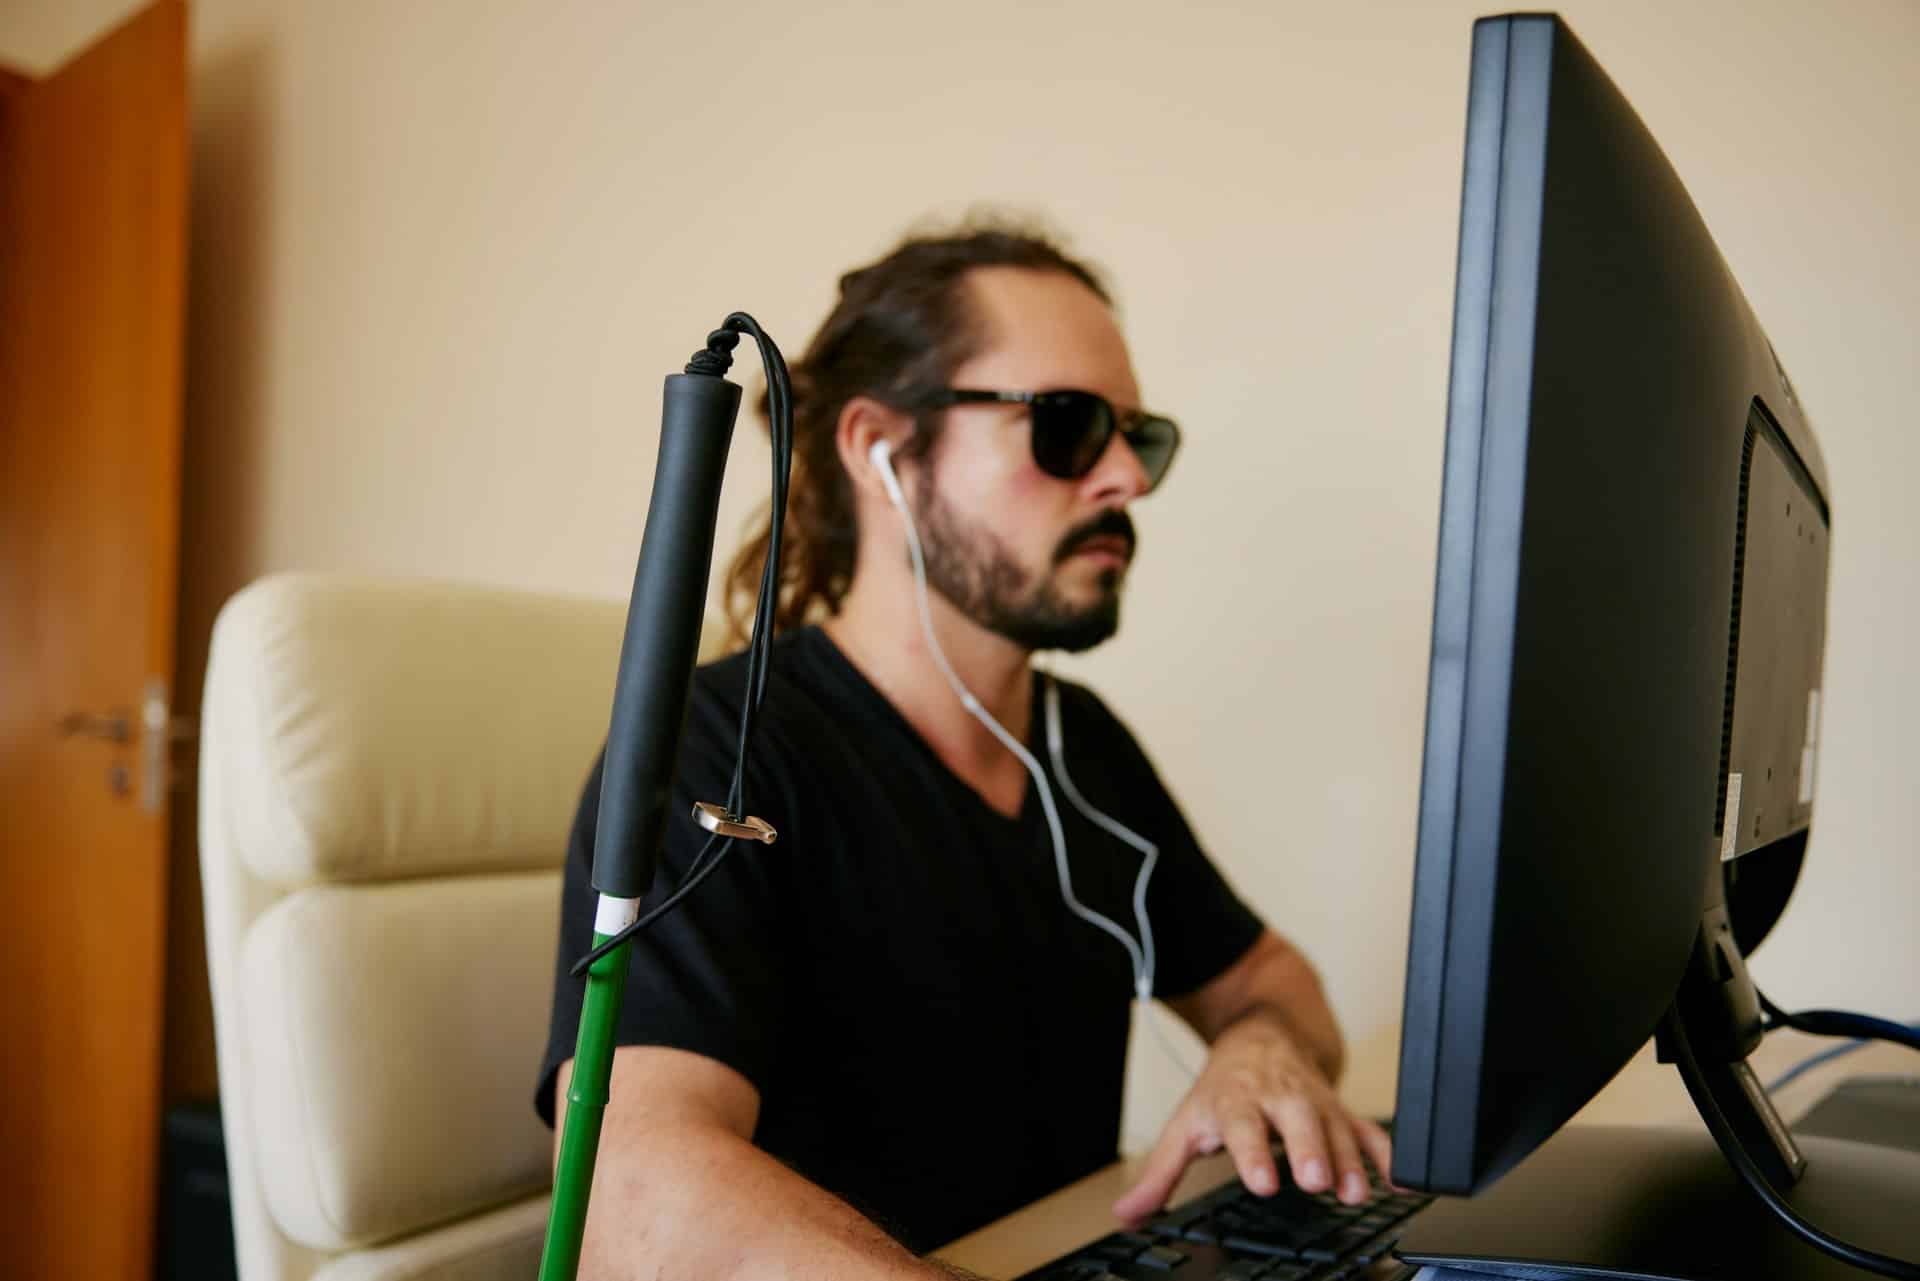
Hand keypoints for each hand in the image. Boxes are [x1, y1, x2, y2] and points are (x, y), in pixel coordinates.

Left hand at [1112, 1007, 1392, 1224]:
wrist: (1262, 1035)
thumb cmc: (1223, 1088)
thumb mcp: (1186, 1122)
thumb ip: (1160, 1173)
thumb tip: (1127, 1214)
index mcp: (1237, 1100)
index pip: (1243, 1125)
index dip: (1253, 1153)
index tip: (1263, 1183)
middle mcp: (1279, 1097)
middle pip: (1297, 1120)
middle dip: (1310, 1149)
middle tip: (1316, 1182)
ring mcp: (1314, 1101)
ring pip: (1335, 1126)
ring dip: (1349, 1160)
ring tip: (1355, 1194)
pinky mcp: (1341, 1108)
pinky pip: (1367, 1128)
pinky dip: (1384, 1152)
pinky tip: (1397, 1181)